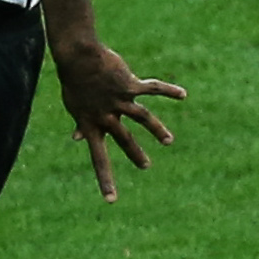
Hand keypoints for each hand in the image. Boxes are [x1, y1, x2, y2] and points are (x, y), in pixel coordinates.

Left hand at [53, 39, 183, 202]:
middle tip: (145, 166)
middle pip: (123, 139)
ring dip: (156, 130)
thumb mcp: (76, 106)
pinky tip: (182, 95)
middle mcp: (107, 116)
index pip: (99, 159)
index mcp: (93, 125)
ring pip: (142, 118)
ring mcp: (119, 101)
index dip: (105, 180)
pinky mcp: (129, 85)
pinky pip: (153, 89)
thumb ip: (82, 123)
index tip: (111, 201)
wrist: (78, 58)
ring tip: (168, 142)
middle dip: (135, 154)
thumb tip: (77, 139)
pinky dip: (168, 91)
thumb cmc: (76, 82)